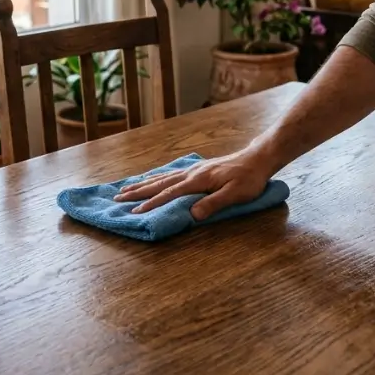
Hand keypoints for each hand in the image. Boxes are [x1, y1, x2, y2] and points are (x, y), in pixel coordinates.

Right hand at [113, 149, 274, 220]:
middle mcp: (192, 173)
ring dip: (143, 184)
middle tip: (117, 198)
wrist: (257, 159)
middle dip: (138, 192)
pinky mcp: (197, 169)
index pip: (170, 193)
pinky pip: (170, 173)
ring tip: (126, 189)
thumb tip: (192, 215)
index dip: (152, 203)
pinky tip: (151, 179)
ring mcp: (193, 169)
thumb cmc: (249, 179)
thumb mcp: (235, 194)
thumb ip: (214, 204)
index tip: (135, 211)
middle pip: (159, 183)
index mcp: (198, 180)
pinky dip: (156, 177)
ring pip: (162, 177)